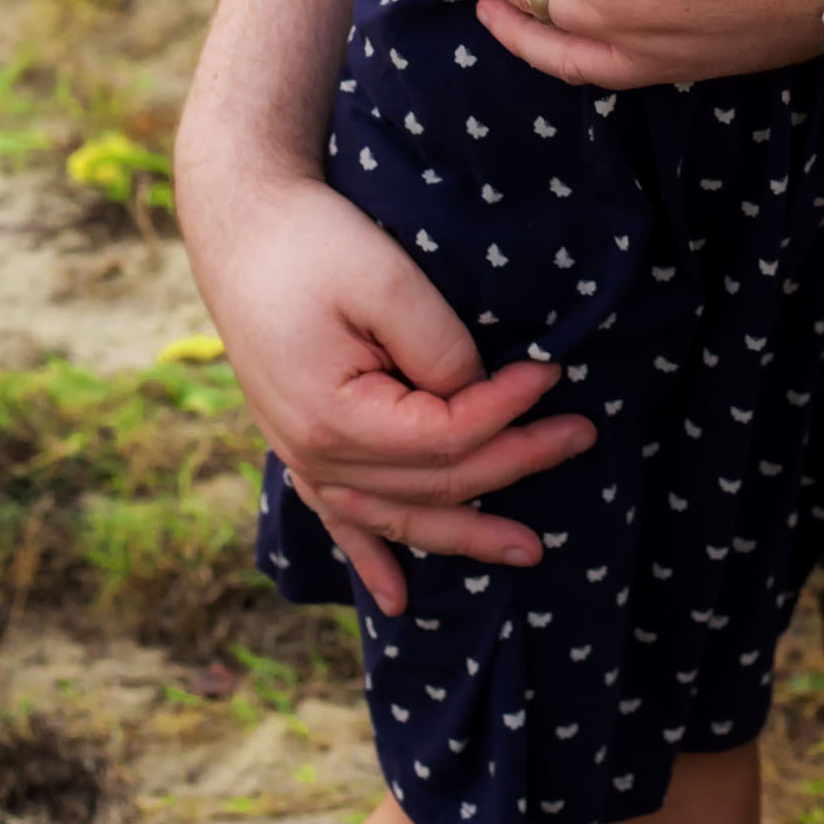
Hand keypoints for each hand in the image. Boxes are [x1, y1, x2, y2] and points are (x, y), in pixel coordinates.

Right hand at [183, 173, 597, 614]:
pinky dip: (372, 559)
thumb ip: (439, 347)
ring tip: (528, 551)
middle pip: (433, 484)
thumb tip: (478, 396)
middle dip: (513, 463)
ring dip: (462, 535)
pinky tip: (396, 600)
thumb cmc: (311, 241)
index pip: (447, 437)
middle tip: (582, 438)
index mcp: (334, 419)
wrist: (240, 222)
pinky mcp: (299, 443)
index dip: (507, 410)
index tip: (553, 372)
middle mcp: (314, 455)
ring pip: (397, 515)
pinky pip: (340, 518)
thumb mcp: (385, 279)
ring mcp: (302, 456)